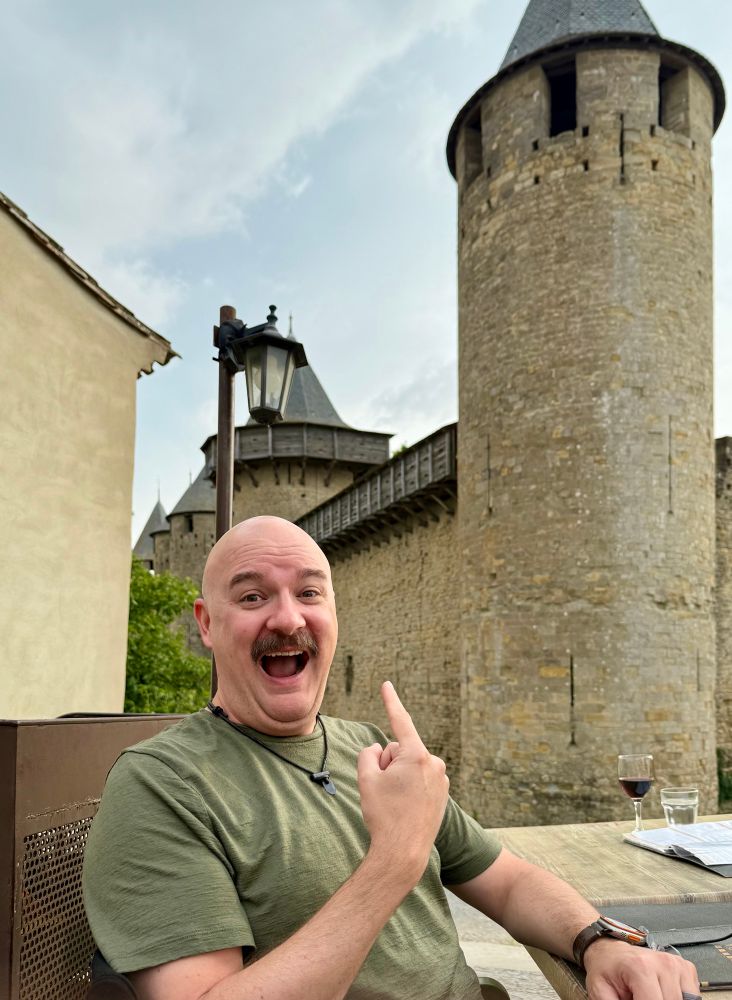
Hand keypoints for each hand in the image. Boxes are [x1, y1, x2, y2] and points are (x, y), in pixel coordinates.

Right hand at [357, 681, 448, 887]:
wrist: (403, 853)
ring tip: (395, 804)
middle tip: (384, 791)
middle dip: (389, 763)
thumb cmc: (384, 815)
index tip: (386, 684)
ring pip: (410, 766)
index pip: (400, 721)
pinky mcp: (442, 793)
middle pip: (400, 750)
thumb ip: (369, 754)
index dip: (391, 701)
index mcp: (416, 755)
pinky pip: (419, 780)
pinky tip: (406, 809)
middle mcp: (434, 763)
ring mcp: (441, 779)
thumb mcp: (366, 778)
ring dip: (399, 777)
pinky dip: (409, 788)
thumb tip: (379, 750)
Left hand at [584, 938, 700, 998]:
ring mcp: (677, 964)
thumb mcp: (601, 992)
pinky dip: (678, 998)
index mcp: (640, 968)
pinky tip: (662, 994)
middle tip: (640, 998)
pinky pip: (692, 995)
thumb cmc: (606, 970)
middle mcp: (662, 963)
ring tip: (650, 996)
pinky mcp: (686, 968)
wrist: (610, 952)